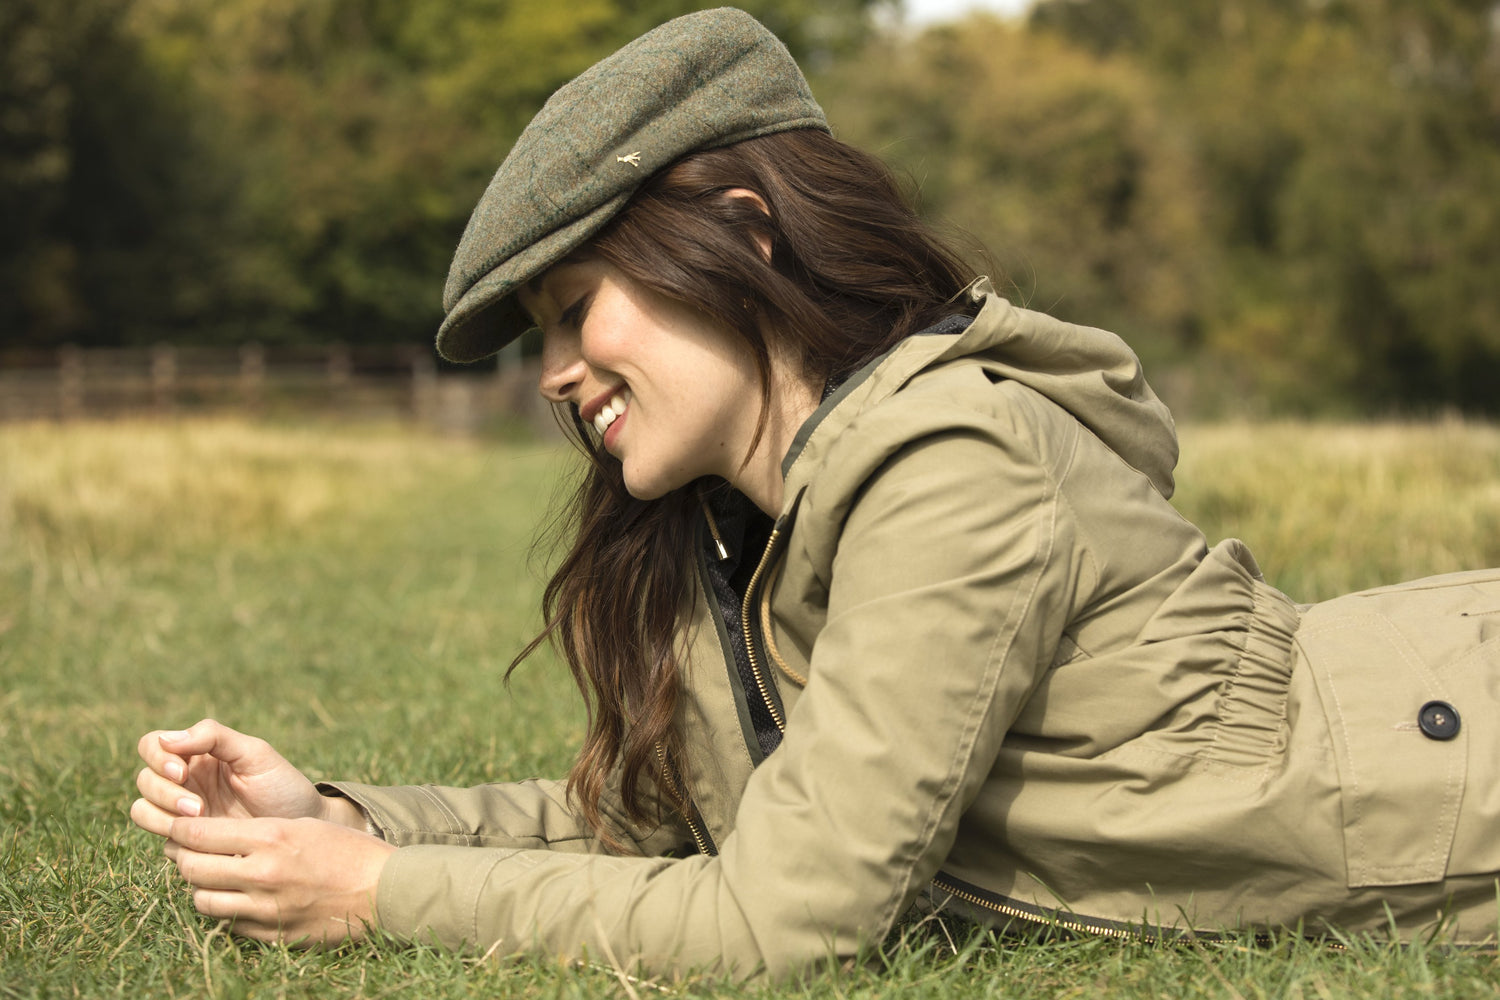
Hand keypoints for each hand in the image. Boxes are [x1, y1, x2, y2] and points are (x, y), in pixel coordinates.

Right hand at [131, 719, 361, 837]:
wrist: (301, 827)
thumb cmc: (282, 785)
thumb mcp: (255, 754)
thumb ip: (214, 737)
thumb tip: (167, 738)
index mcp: (197, 754)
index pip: (153, 745)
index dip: (157, 757)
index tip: (181, 771)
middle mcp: (184, 782)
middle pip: (145, 779)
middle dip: (164, 792)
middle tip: (198, 806)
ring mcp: (183, 813)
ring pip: (142, 809)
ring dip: (160, 815)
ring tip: (200, 819)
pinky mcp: (188, 842)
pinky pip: (162, 840)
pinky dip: (172, 838)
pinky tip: (202, 841)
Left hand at [165, 815, 395, 944]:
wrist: (383, 890)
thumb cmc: (347, 850)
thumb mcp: (302, 826)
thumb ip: (256, 832)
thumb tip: (211, 837)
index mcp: (271, 837)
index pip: (199, 834)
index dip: (179, 830)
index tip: (176, 827)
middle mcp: (262, 873)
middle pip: (192, 868)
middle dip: (182, 858)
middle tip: (186, 852)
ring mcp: (265, 908)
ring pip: (202, 900)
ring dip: (200, 887)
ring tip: (212, 877)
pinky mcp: (271, 934)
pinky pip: (229, 924)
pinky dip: (226, 910)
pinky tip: (237, 899)